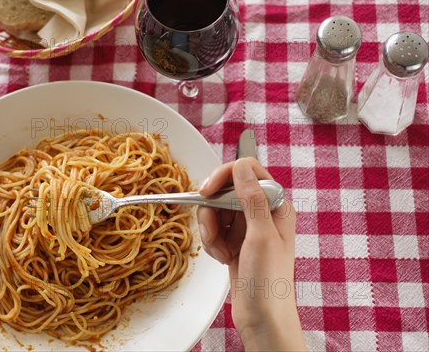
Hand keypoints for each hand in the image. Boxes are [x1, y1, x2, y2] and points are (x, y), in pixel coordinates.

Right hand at [197, 158, 304, 350]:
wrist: (262, 317)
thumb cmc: (269, 281)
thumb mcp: (260, 236)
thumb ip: (251, 199)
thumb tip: (241, 166)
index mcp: (275, 204)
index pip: (247, 171)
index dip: (224, 177)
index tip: (207, 191)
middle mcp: (261, 212)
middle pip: (225, 191)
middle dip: (213, 211)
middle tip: (211, 231)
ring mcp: (247, 227)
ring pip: (215, 210)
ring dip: (210, 230)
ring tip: (220, 251)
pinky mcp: (234, 240)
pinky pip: (213, 229)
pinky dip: (211, 242)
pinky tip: (222, 258)